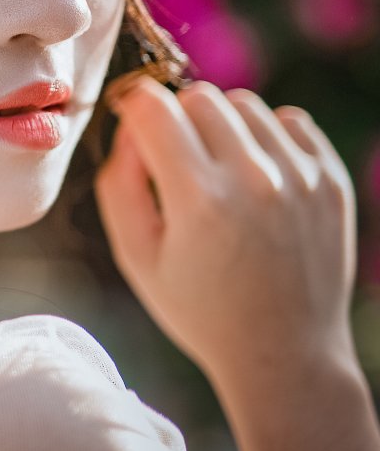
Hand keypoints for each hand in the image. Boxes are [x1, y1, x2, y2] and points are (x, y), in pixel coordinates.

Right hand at [93, 76, 358, 390]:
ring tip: (218, 170)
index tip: (130, 122)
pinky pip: (290, 120)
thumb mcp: (135, 256)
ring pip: (244, 104)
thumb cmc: (199, 308)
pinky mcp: (331, 180)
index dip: (131, 106)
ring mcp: (300, 177)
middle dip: (175, 117)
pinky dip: (265, 136)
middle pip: (199, 97)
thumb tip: (130, 130)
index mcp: (198, 200)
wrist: (285, 354)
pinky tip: (256, 175)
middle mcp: (254, 179)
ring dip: (221, 125)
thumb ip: (119, 184)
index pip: (153, 106)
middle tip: (174, 159)